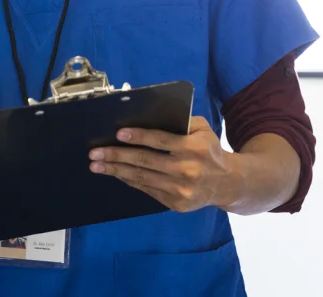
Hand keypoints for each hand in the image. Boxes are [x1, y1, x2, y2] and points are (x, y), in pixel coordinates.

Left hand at [90, 116, 242, 212]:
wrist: (226, 183)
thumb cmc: (210, 151)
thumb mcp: (203, 130)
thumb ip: (182, 122)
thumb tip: (149, 118)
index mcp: (194, 147)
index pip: (161, 140)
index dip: (139, 136)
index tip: (118, 133)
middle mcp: (187, 169)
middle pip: (146, 161)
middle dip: (117, 155)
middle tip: (95, 153)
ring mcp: (180, 189)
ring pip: (142, 178)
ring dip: (116, 170)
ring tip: (97, 165)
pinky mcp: (176, 203)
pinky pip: (147, 190)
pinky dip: (129, 181)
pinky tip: (116, 174)